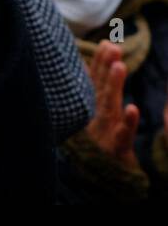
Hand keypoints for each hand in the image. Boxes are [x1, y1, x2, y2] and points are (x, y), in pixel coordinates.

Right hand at [85, 40, 142, 172]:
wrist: (101, 181)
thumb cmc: (100, 147)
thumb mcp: (97, 119)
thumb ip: (96, 93)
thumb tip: (93, 67)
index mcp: (92, 109)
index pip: (95, 82)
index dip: (100, 63)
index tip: (107, 44)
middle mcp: (95, 118)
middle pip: (101, 89)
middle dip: (105, 67)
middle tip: (112, 47)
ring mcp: (104, 133)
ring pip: (109, 106)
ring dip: (114, 86)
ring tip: (120, 66)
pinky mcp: (116, 149)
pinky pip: (122, 135)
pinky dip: (127, 123)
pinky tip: (133, 109)